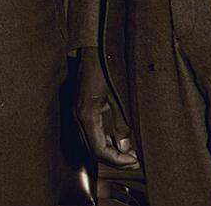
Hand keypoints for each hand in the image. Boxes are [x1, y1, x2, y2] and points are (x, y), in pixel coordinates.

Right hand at [74, 46, 137, 167]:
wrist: (93, 51)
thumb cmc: (106, 70)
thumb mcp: (118, 97)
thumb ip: (122, 123)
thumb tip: (126, 147)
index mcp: (86, 115)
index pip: (99, 151)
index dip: (117, 161)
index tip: (134, 161)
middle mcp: (77, 117)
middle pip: (93, 151)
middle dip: (114, 160)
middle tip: (134, 160)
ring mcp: (76, 113)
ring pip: (89, 144)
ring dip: (108, 152)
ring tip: (128, 153)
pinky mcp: (79, 109)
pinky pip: (88, 134)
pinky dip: (102, 142)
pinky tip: (115, 141)